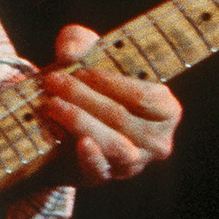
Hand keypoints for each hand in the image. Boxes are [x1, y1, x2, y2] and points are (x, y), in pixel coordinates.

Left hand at [37, 24, 181, 185]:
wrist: (62, 122)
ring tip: (52, 104)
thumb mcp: (86, 53)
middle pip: (121, 117)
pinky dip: (92, 157)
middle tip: (53, 81)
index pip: (141, 96)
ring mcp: (133, 163)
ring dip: (80, 121)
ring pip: (113, 143)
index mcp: (165, 109)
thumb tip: (69, 53)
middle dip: (83, 96)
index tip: (79, 70)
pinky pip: (101, 170)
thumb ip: (78, 41)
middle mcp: (157, 141)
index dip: (108, 82)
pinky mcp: (105, 177)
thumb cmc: (87, 82)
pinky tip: (81, 143)